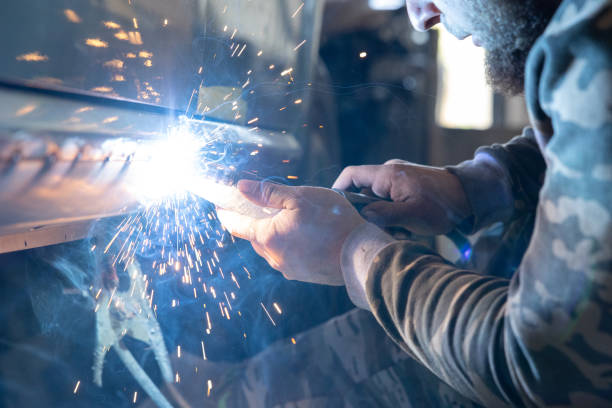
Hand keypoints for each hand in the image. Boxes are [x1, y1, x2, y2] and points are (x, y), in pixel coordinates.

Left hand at [216, 180, 366, 285]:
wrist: (361, 255)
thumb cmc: (333, 222)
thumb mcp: (300, 199)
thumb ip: (268, 193)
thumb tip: (241, 188)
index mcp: (267, 236)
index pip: (236, 224)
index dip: (226, 212)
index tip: (221, 204)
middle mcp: (273, 256)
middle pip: (255, 235)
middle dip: (256, 220)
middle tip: (266, 204)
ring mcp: (288, 268)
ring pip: (272, 246)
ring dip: (275, 232)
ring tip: (293, 218)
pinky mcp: (303, 274)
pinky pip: (288, 255)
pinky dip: (289, 243)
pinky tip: (307, 233)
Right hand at [332, 159, 470, 234]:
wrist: (471, 197)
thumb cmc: (443, 205)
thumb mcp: (412, 214)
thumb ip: (383, 215)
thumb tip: (361, 216)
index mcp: (387, 174)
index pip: (351, 175)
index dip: (337, 190)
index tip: (334, 209)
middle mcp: (390, 172)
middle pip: (362, 192)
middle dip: (366, 213)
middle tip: (375, 230)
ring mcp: (399, 179)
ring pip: (377, 200)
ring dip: (382, 217)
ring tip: (398, 231)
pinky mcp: (407, 187)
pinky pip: (389, 201)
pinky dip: (392, 216)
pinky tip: (406, 228)